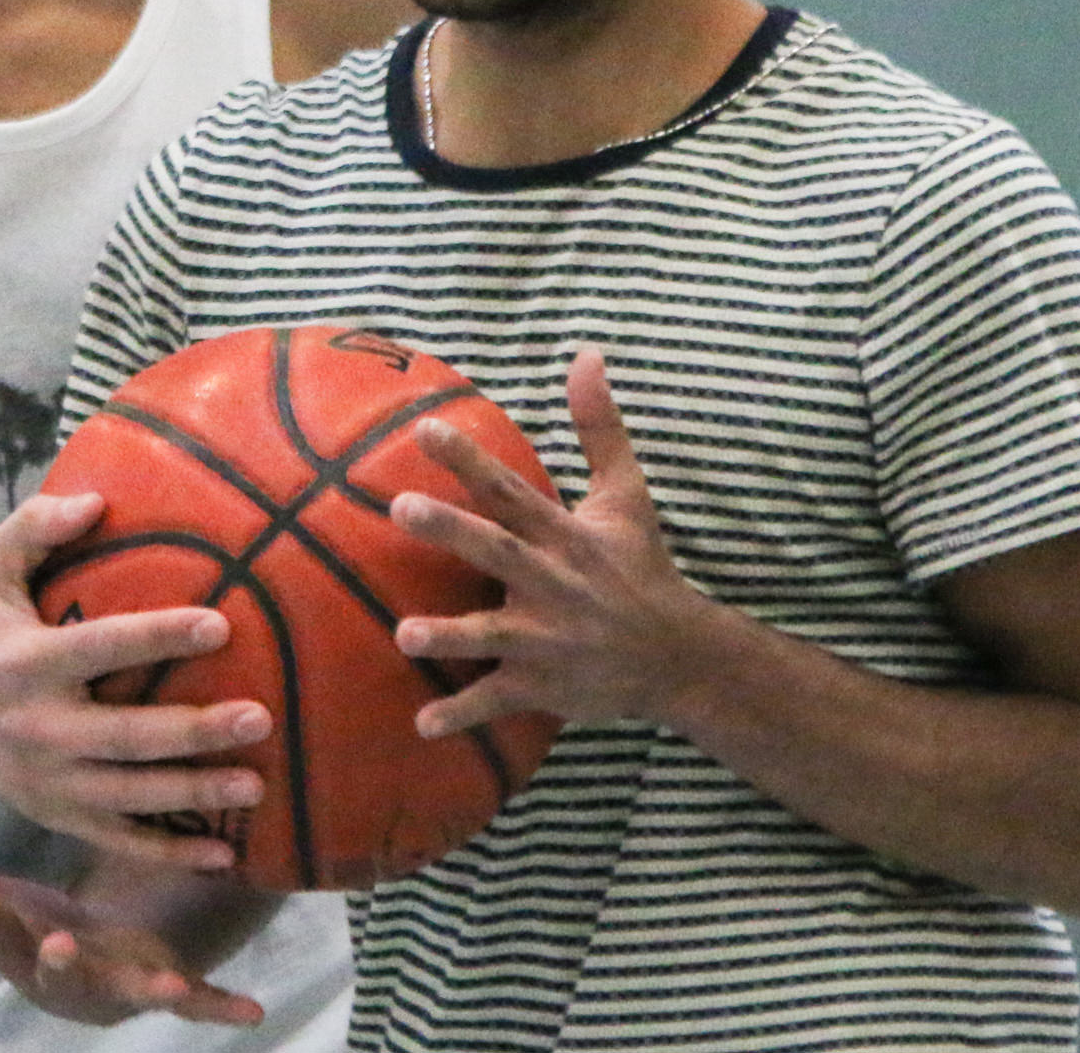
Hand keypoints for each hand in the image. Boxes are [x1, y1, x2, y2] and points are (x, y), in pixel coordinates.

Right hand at [0, 489, 275, 867]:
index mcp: (25, 663)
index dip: (160, 637)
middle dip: (195, 731)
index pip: (102, 647)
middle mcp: (36, 727)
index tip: (222, 624)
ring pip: (129, 796)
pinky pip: (115, 839)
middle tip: (260, 716)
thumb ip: (36, 526)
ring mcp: (43, 780)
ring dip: (194, 793)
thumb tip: (99, 499)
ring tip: (256, 784)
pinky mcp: (49, 813)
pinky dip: (168, 852)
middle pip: (127, 736)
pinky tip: (223, 855)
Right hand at [0, 828, 269, 1027]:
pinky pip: (198, 1004)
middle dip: (56, 962)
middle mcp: (71, 980)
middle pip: (58, 974)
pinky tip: (249, 1009)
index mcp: (21, 952)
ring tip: (163, 984)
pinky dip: (219, 1009)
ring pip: (130, 994)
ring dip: (145, 993)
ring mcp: (122, 989)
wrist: (102, 950)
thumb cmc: (33, 916)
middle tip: (55, 941)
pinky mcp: (169, 986)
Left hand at [389, 346, 732, 735]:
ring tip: (402, 632)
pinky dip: (460, 715)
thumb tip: (585, 354)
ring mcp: (547, 640)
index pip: (511, 490)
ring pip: (491, 636)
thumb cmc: (641, 566)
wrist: (680, 657)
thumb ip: (598, 426)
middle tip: (398, 509)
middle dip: (450, 531)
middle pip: (496, 551)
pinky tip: (420, 725)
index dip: (470, 459)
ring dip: (449, 636)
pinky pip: (496, 702)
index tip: (425, 428)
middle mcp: (553, 584)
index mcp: (565, 536)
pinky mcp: (542, 687)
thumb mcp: (625, 495)